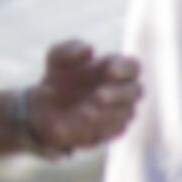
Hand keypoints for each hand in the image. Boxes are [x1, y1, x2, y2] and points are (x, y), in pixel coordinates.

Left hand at [27, 41, 141, 152]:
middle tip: (98, 96)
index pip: (133, 67)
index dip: (125, 69)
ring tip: (85, 112)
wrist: (45, 109)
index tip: (109, 71)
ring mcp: (118, 112)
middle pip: (136, 91)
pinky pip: (113, 131)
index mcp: (114, 68)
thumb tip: (90, 49)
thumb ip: (69, 50)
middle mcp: (121, 91)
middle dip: (118, 94)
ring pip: (125, 114)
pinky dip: (99, 127)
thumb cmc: (57, 80)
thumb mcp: (55, 60)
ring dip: (107, 113)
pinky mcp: (110, 131)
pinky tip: (80, 124)